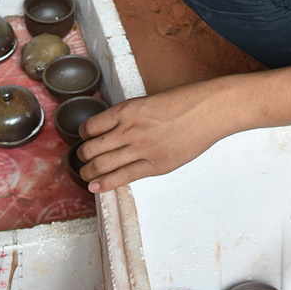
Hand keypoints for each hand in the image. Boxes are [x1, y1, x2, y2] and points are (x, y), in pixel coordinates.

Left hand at [77, 82, 227, 191]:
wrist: (208, 111)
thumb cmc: (183, 102)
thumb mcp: (148, 102)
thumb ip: (131, 117)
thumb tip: (115, 130)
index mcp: (127, 110)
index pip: (91, 126)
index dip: (84, 134)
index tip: (85, 138)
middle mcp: (130, 130)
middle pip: (92, 148)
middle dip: (82, 156)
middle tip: (82, 159)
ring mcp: (142, 149)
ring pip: (102, 165)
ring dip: (88, 172)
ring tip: (85, 174)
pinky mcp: (156, 166)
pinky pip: (123, 177)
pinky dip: (105, 184)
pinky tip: (95, 187)